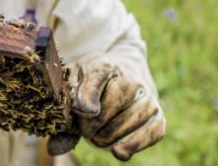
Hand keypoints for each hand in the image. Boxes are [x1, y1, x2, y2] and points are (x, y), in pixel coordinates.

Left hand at [48, 54, 165, 160]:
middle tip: (83, 127)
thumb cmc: (92, 81)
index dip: (85, 99)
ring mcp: (147, 98)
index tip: (83, 111)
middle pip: (106, 112)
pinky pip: (150, 134)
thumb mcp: (73, 83)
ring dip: (105, 138)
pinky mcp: (158, 117)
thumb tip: (59, 144)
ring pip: (124, 126)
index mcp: (105, 66)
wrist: (126, 71)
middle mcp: (132, 80)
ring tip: (96, 134)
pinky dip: (132, 145)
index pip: (94, 82)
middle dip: (88, 126)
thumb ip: (66, 109)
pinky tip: (118, 151)